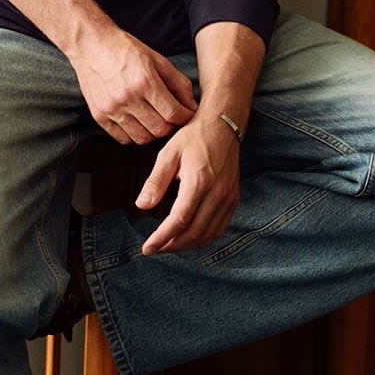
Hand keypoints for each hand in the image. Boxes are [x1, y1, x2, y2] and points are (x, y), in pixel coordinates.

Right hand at [69, 28, 196, 144]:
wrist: (91, 45)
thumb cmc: (124, 50)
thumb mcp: (157, 60)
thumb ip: (178, 83)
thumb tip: (191, 105)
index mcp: (145, 82)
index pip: (173, 114)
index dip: (185, 117)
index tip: (186, 114)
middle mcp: (127, 98)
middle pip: (159, 130)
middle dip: (170, 126)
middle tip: (171, 118)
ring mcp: (112, 109)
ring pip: (142, 138)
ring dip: (153, 133)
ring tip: (154, 120)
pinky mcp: (99, 116)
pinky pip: (123, 138)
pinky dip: (134, 135)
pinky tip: (137, 122)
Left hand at [136, 113, 240, 253]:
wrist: (222, 126)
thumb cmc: (193, 137)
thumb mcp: (168, 153)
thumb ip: (155, 181)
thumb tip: (141, 206)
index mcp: (199, 182)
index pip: (179, 220)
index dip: (162, 238)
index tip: (148, 247)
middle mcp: (217, 193)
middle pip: (194, 232)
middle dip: (172, 245)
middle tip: (155, 248)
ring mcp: (228, 198)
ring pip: (208, 235)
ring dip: (188, 246)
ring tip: (169, 245)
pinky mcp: (233, 199)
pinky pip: (220, 228)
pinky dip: (204, 239)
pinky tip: (190, 238)